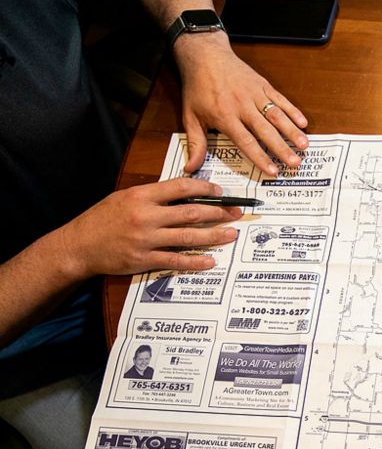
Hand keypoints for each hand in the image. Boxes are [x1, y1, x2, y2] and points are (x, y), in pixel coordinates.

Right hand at [58, 178, 241, 279]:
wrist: (79, 246)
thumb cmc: (102, 220)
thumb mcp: (124, 198)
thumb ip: (152, 196)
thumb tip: (183, 194)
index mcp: (141, 196)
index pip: (180, 187)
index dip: (204, 189)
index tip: (219, 193)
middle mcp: (145, 216)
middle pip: (191, 212)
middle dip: (218, 212)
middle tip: (236, 212)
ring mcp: (146, 239)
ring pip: (188, 236)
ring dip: (214, 235)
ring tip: (231, 234)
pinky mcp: (144, 259)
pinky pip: (175, 260)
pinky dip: (195, 261)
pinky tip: (210, 261)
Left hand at [173, 33, 308, 174]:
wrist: (205, 55)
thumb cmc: (198, 87)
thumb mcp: (190, 116)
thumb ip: (195, 144)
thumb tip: (191, 168)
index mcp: (225, 115)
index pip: (246, 141)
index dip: (260, 157)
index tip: (272, 171)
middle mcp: (242, 106)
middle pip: (266, 131)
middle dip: (282, 148)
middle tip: (295, 163)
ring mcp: (255, 94)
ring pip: (277, 115)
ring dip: (292, 131)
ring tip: (305, 146)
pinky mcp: (263, 85)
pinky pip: (280, 99)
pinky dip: (293, 111)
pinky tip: (303, 122)